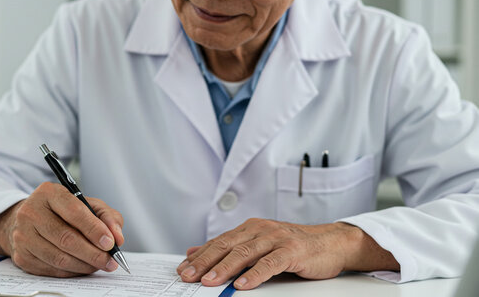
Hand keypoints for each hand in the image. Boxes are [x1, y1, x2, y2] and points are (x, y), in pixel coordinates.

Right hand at [0, 182, 124, 277]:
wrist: (28, 220)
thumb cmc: (62, 211)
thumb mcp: (87, 204)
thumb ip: (106, 216)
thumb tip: (117, 237)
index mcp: (49, 193)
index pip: (74, 212)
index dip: (94, 229)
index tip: (110, 243)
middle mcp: (31, 212)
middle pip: (66, 238)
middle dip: (93, 253)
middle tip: (110, 261)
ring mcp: (23, 236)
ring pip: (59, 257)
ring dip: (84, 265)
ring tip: (100, 264)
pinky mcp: (22, 256)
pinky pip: (52, 269)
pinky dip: (72, 271)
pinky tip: (83, 267)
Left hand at [176, 218, 398, 289]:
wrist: (331, 242)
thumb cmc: (293, 246)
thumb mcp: (258, 244)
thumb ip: (229, 247)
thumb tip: (193, 251)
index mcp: (250, 228)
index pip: (219, 242)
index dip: (200, 256)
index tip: (182, 269)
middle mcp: (260, 230)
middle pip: (227, 246)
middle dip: (205, 262)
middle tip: (188, 276)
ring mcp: (276, 239)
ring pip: (245, 254)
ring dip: (225, 269)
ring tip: (209, 282)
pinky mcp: (292, 251)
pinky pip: (270, 263)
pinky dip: (255, 274)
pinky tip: (243, 284)